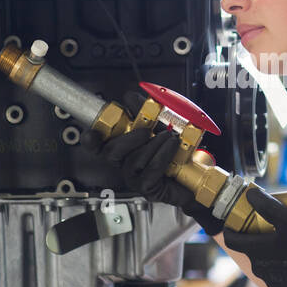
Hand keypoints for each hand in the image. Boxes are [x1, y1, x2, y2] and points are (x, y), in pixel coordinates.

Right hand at [79, 91, 225, 235]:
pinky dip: (163, 155)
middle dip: (128, 138)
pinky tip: (172, 147)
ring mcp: (135, 178)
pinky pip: (150, 170)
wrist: (195, 175)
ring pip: (133, 161)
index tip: (91, 133)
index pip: (97, 145)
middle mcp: (125, 163)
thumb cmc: (176, 152)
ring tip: (169, 137)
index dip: (90, 140)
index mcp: (124, 148)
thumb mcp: (161, 125)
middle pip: (110, 153)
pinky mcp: (148, 189)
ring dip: (153, 145)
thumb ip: (143, 110)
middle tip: (146, 130)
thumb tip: (130, 98)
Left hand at [222, 188, 286, 286]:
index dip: (230, 230)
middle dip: (256, 240)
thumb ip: (268, 206)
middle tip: (268, 228)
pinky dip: (285, 269)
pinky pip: (281, 277)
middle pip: (251, 252)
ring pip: (267, 265)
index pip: (231, 241)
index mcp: (256, 252)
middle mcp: (260, 270)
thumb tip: (250, 194)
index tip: (234, 223)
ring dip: (272, 255)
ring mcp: (273, 283)